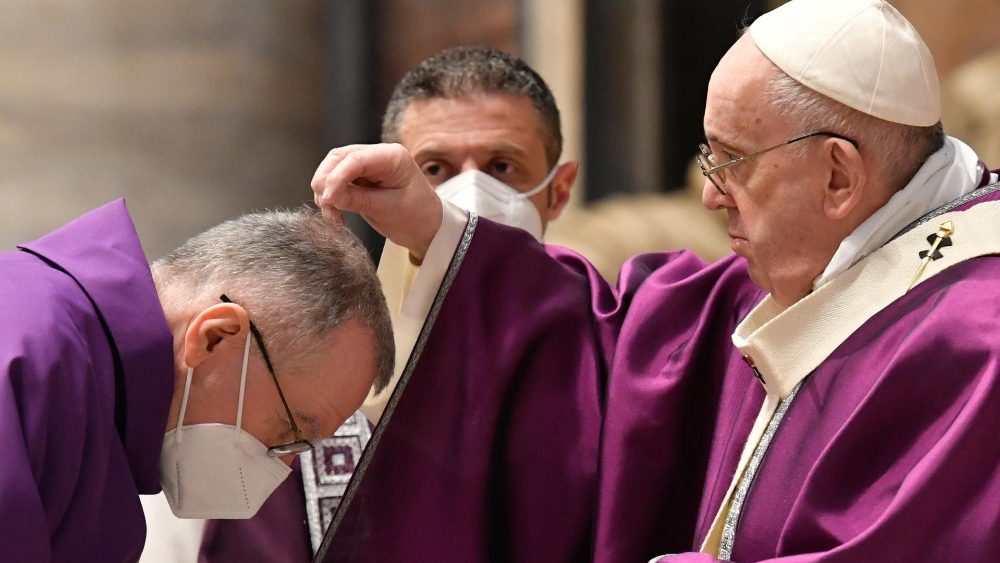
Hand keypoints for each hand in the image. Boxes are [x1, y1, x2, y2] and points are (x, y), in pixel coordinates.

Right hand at [311, 143, 442, 260]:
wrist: (429, 229)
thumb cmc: (417, 217)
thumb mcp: (388, 209)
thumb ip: (358, 200)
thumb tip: (328, 196)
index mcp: (393, 157)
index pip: (355, 159)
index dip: (336, 177)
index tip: (328, 199)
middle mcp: (378, 155)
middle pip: (338, 159)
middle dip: (326, 181)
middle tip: (324, 205)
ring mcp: (368, 166)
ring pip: (333, 169)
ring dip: (326, 191)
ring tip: (332, 215)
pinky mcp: (361, 179)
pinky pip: (338, 183)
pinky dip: (331, 198)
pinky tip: (335, 215)